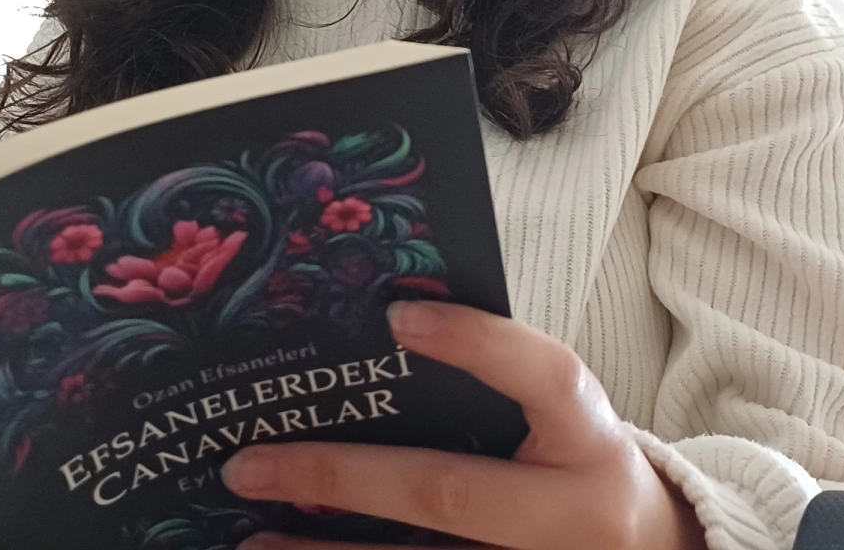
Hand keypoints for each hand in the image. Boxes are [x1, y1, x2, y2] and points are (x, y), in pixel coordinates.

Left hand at [221, 302, 708, 549]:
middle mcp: (571, 514)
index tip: (393, 315)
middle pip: (449, 490)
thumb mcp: (569, 422)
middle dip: (342, 476)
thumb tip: (379, 339)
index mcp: (593, 440)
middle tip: (249, 464)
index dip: (475, 343)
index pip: (546, 376)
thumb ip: (501, 388)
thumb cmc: (585, 468)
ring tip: (252, 534)